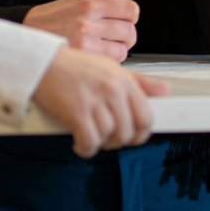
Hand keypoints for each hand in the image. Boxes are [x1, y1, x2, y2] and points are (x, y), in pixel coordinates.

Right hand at [23, 0, 138, 61]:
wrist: (28, 34)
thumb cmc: (52, 18)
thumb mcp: (76, 0)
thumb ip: (101, 4)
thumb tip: (124, 12)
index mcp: (89, 5)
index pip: (130, 10)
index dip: (131, 16)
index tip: (128, 18)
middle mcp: (88, 24)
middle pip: (129, 33)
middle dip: (127, 36)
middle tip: (119, 36)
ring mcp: (85, 45)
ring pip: (122, 52)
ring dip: (118, 51)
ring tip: (105, 47)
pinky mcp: (82, 63)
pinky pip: (108, 66)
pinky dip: (107, 64)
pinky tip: (96, 58)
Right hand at [33, 46, 170, 157]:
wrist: (45, 63)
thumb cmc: (77, 67)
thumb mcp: (111, 68)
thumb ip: (139, 81)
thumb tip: (165, 90)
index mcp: (123, 80)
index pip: (146, 116)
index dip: (141, 132)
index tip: (133, 135)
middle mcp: (112, 89)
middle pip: (128, 132)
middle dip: (119, 141)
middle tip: (108, 137)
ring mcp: (94, 101)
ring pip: (108, 138)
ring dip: (99, 142)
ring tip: (91, 133)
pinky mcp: (76, 112)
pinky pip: (89, 142)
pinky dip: (85, 148)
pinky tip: (80, 141)